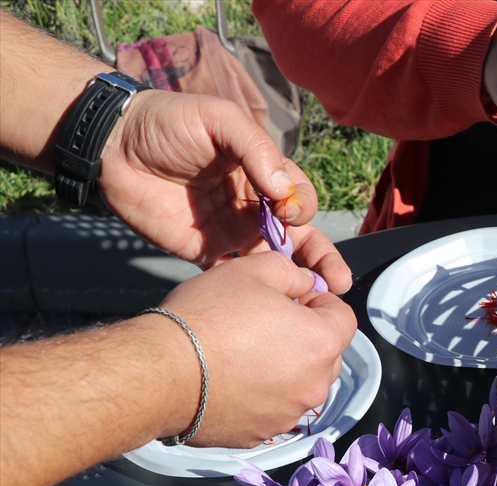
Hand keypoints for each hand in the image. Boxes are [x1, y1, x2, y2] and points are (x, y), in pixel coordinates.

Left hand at [98, 90, 352, 292]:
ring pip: (276, 261)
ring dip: (299, 281)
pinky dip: (258, 293)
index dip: (302, 207)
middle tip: (337, 280)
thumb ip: (256, 149)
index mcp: (263, 173)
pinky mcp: (206, 252)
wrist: (112, 146)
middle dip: (322, 258)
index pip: (298, 197)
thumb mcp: (219, 120)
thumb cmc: (167, 122)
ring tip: (319, 298)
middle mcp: (253, 205)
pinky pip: (237, 276)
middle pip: (299, 237)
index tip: (290, 211)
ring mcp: (232, 231)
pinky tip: (275, 306)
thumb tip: (285, 191)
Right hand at [153, 252, 357, 447]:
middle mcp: (315, 385)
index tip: (292, 298)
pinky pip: (272, 409)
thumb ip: (292, 273)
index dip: (319, 301)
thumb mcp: (252, 270)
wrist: (160, 374)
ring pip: (299, 384)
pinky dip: (260, 395)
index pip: (344, 317)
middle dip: (304, 337)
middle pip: (325, 354)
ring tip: (242, 353)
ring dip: (283, 368)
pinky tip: (229, 380)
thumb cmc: (206, 318)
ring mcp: (289, 414)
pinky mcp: (261, 434)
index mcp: (322, 343)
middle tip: (263, 323)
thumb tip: (307, 283)